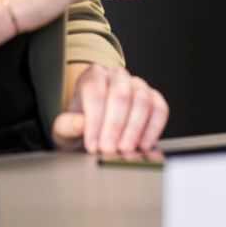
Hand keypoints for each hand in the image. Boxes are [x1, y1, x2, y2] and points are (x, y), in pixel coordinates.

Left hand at [53, 64, 169, 154]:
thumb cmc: (80, 126)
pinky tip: (143, 145)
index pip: (95, 93)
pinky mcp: (154, 99)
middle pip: (120, 95)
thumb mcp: (65, 128)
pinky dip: (153, 129)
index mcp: (93, 77)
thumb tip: (79, 124)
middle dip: (114, 125)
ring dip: (134, 128)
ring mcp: (138, 86)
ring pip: (142, 100)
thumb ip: (66, 126)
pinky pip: (160, 109)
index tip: (92, 145)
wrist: (97, 128)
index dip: (94, 121)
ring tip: (124, 149)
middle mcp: (117, 77)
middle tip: (108, 149)